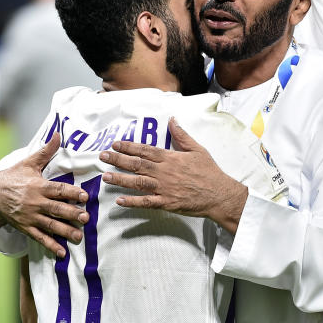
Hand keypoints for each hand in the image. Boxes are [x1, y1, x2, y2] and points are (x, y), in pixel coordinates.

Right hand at [0, 132, 88, 257]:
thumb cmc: (14, 176)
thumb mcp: (28, 163)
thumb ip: (46, 151)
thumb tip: (58, 134)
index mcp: (38, 186)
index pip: (57, 189)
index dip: (71, 193)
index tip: (84, 196)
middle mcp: (35, 202)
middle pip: (56, 209)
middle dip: (71, 214)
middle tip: (85, 218)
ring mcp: (30, 217)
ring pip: (50, 225)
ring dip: (65, 231)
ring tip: (79, 237)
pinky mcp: (26, 227)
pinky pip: (39, 238)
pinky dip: (50, 246)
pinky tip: (62, 253)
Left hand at [99, 118, 248, 233]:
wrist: (219, 194)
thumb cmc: (209, 172)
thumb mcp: (197, 149)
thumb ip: (182, 135)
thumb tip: (172, 119)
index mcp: (170, 158)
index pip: (145, 150)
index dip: (129, 146)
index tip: (116, 144)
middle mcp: (164, 172)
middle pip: (137, 164)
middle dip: (118, 160)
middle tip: (103, 156)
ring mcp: (164, 188)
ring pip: (137, 182)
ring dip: (120, 179)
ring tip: (105, 177)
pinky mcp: (166, 203)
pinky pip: (146, 202)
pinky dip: (132, 202)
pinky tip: (119, 201)